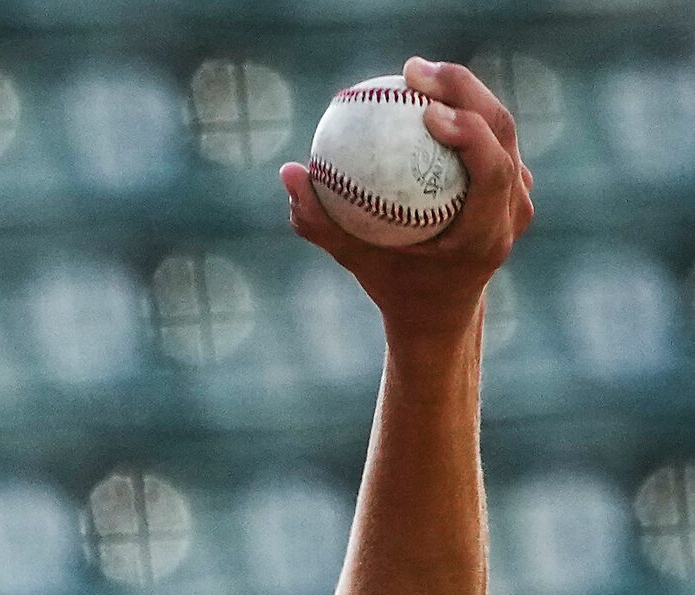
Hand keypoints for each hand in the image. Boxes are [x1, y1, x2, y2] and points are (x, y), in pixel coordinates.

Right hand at [279, 57, 535, 342]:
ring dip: (462, 90)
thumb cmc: (394, 287)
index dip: (469, 132)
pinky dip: (461, 108)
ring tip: (415, 73)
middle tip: (412, 71)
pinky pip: (491, 133)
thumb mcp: (352, 260)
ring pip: (502, 125)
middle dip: (463, 89)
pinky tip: (425, 93)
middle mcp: (513, 211)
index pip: (491, 172)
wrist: (442, 310)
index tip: (427, 110)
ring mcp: (520, 194)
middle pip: (502, 132)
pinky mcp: (515, 181)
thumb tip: (289, 172)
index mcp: (484, 235)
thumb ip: (319, 222)